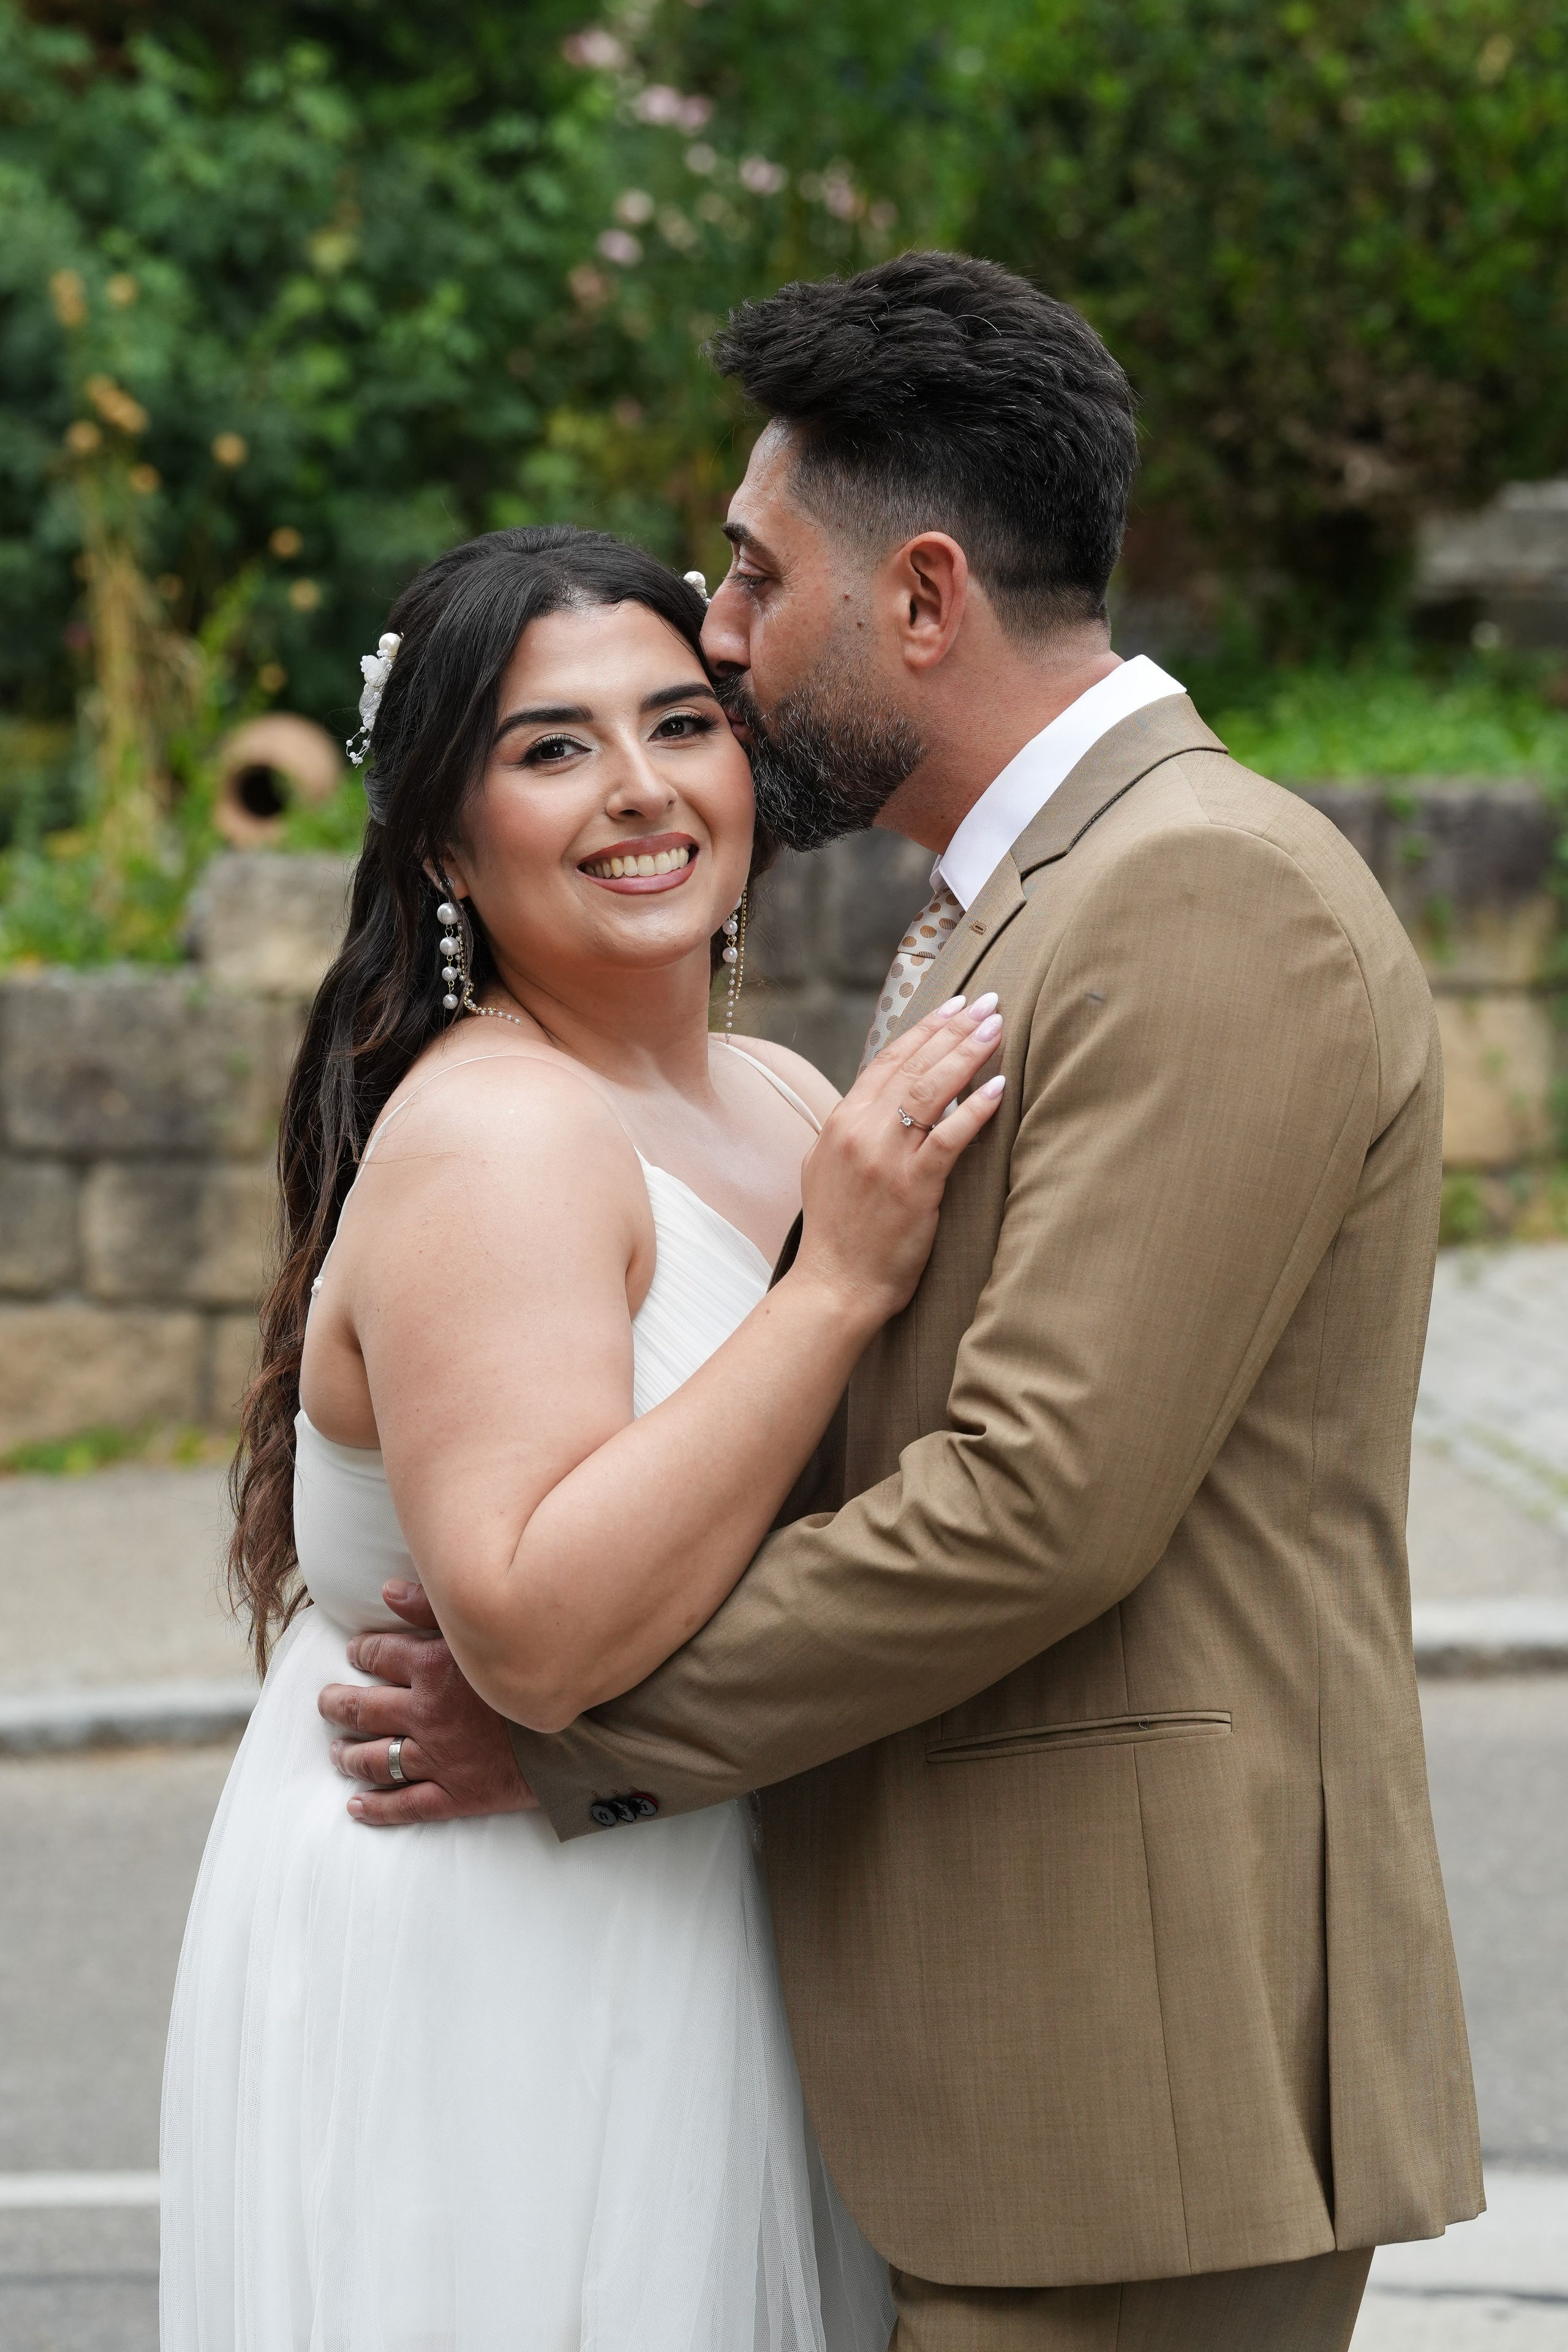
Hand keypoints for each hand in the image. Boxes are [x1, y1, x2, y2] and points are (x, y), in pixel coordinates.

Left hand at [317, 1581, 539, 1825]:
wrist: (585, 1729)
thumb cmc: (540, 1668)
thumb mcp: (489, 1627)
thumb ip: (435, 1606)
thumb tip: (388, 1590)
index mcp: (434, 1668)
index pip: (380, 1656)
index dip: (363, 1653)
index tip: (356, 1653)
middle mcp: (426, 1714)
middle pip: (363, 1710)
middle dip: (338, 1705)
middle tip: (328, 1703)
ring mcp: (438, 1758)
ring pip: (376, 1758)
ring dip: (349, 1755)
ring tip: (337, 1752)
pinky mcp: (456, 1794)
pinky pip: (406, 1804)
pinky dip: (377, 1807)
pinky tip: (357, 1806)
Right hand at [793, 993, 1005, 1325]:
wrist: (833, 1286)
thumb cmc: (837, 1235)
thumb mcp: (827, 1169)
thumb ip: (851, 1132)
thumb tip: (876, 1105)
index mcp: (841, 1122)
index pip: (888, 1061)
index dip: (924, 1029)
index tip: (955, 1005)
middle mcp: (860, 1130)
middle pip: (914, 1065)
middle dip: (954, 1028)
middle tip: (990, 1002)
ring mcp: (885, 1157)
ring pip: (931, 1090)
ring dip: (967, 1053)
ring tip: (997, 1027)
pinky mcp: (912, 1187)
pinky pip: (948, 1138)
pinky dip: (975, 1109)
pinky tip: (999, 1088)